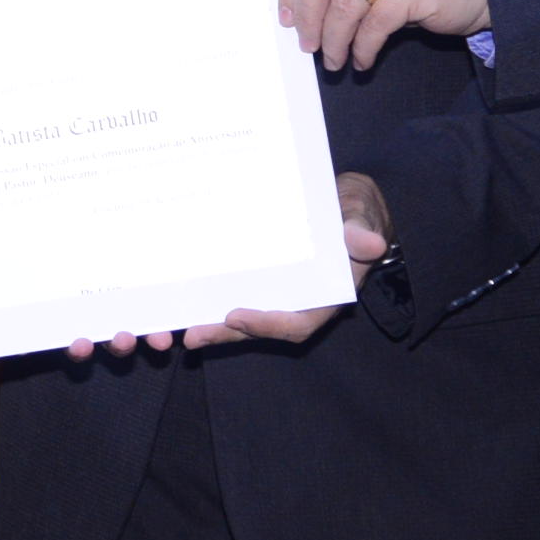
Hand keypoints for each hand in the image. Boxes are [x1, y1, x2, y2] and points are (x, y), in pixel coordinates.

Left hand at [66, 178, 387, 356]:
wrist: (342, 204)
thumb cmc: (353, 211)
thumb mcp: (360, 216)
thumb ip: (360, 230)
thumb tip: (367, 243)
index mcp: (322, 297)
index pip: (295, 322)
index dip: (265, 324)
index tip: (236, 316)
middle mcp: (291, 301)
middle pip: (255, 327)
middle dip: (223, 333)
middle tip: (189, 335)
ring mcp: (270, 293)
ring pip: (235, 317)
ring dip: (205, 324)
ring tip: (172, 331)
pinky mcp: (251, 279)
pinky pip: (225, 293)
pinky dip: (201, 300)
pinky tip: (171, 298)